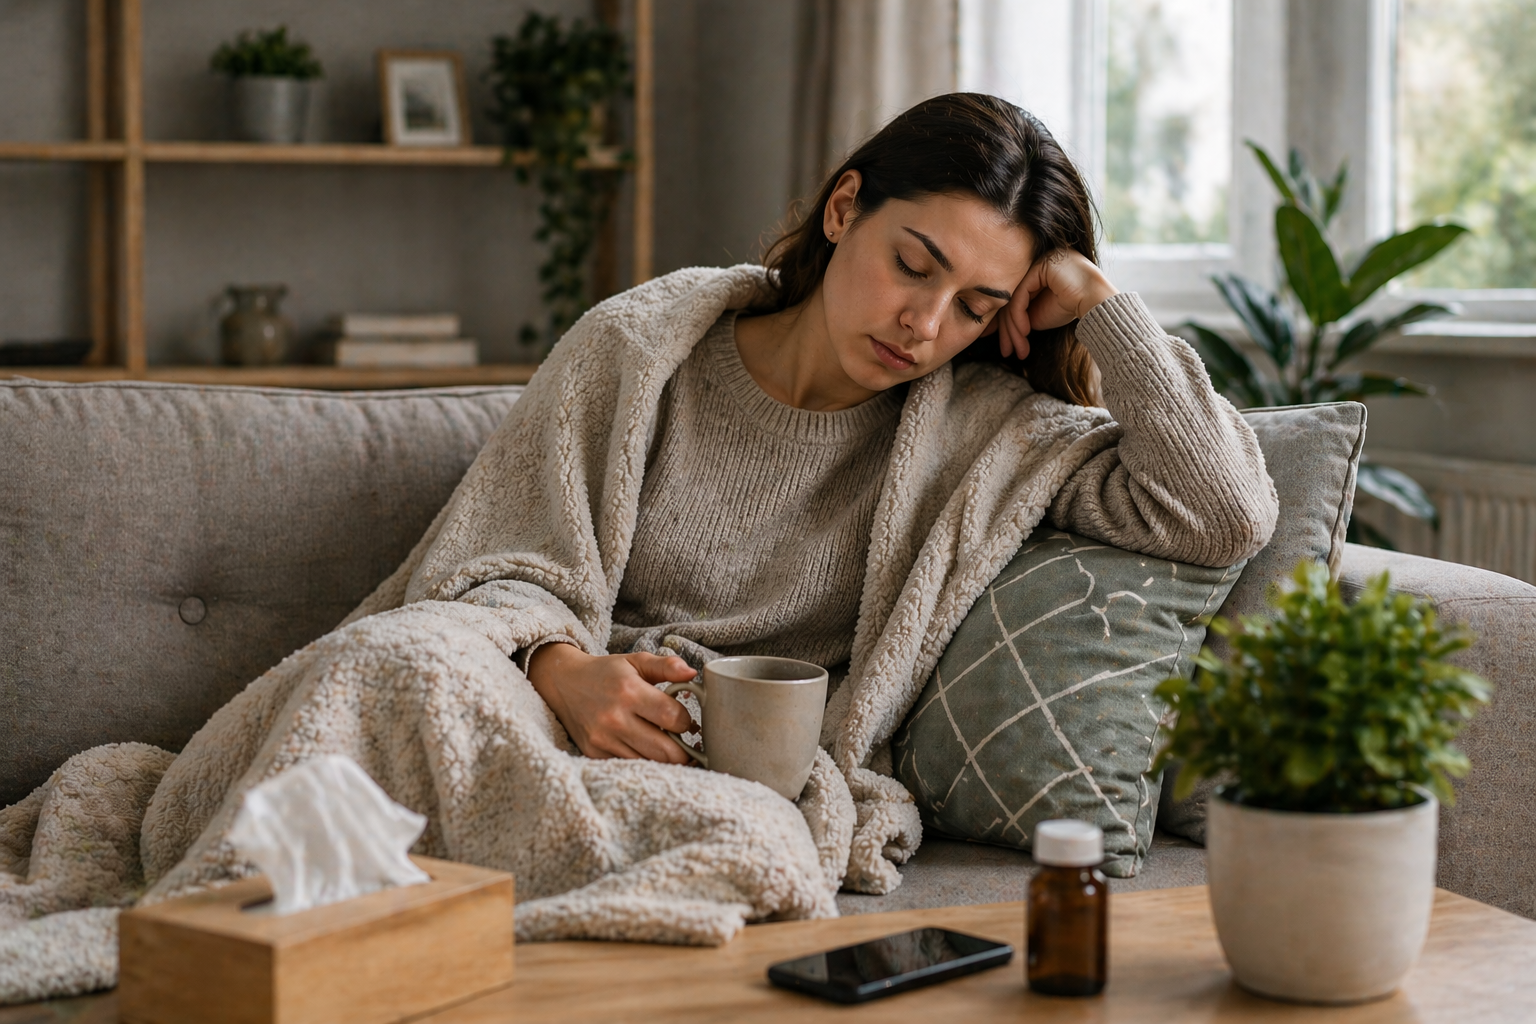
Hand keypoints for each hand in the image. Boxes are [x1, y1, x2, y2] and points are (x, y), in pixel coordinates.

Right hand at [526, 643, 698, 761]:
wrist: (564, 683)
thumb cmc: (606, 672)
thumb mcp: (636, 661)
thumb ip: (666, 666)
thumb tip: (692, 674)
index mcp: (630, 692)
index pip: (673, 718)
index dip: (686, 721)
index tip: (684, 719)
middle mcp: (615, 719)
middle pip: (666, 751)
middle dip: (683, 749)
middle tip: (684, 741)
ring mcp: (603, 739)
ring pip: (650, 763)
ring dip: (663, 758)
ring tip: (665, 744)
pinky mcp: (594, 753)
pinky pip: (629, 766)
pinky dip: (642, 761)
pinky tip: (643, 748)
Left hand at [996, 248, 1118, 358]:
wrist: (1098, 303)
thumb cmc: (1074, 308)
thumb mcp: (1039, 313)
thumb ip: (1019, 314)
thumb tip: (994, 326)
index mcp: (1036, 270)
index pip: (1014, 298)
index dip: (1007, 324)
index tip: (1005, 346)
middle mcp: (1035, 262)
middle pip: (1011, 298)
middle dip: (1007, 329)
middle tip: (1006, 351)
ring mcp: (1038, 261)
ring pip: (1013, 299)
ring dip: (1013, 329)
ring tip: (1015, 350)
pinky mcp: (1040, 266)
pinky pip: (1020, 295)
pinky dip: (1018, 317)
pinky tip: (1024, 333)